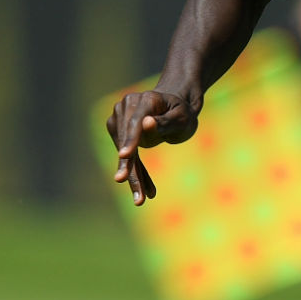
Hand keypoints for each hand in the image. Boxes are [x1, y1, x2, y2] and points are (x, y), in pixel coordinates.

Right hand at [104, 89, 197, 206]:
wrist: (175, 107)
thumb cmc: (182, 113)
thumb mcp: (181, 118)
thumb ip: (164, 122)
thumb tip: (145, 124)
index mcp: (145, 99)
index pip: (135, 122)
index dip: (130, 139)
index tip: (125, 156)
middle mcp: (126, 106)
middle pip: (126, 141)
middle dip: (131, 169)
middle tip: (137, 195)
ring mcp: (119, 118)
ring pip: (124, 152)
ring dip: (133, 176)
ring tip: (141, 199)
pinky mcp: (118, 130)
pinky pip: (126, 156)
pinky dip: (135, 172)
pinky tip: (144, 190)